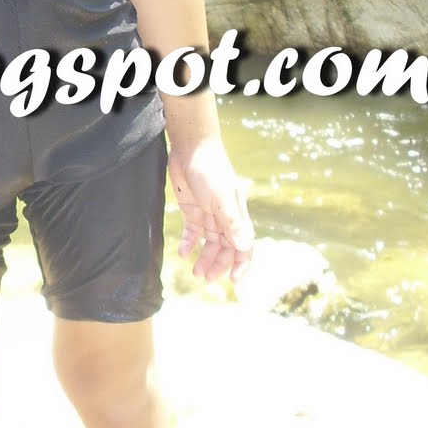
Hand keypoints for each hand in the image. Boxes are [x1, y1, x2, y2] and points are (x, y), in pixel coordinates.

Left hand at [168, 137, 253, 284]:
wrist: (191, 147)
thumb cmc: (210, 169)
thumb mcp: (221, 197)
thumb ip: (232, 222)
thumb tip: (245, 246)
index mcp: (237, 214)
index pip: (244, 245)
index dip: (241, 264)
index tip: (234, 281)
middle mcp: (225, 216)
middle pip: (225, 247)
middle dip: (218, 265)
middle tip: (205, 279)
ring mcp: (209, 212)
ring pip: (209, 242)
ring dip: (204, 258)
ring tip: (196, 273)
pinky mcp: (193, 207)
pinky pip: (193, 231)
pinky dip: (189, 242)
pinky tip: (182, 253)